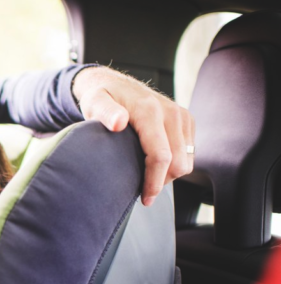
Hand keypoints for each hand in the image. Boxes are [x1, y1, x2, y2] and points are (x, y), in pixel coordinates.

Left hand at [72, 66, 194, 205]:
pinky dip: (176, 162)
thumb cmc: (101, 97)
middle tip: (142, 189)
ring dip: (170, 174)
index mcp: (150, 112)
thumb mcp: (95, 102)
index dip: (155, 182)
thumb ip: (105, 112)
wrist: (114, 83)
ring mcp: (182, 116)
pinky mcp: (186, 120)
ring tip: (148, 175)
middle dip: (162, 181)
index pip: (161, 156)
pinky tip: (156, 162)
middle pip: (179, 162)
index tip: (145, 199)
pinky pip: (190, 152)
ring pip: (187, 160)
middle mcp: (171, 113)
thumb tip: (119, 122)